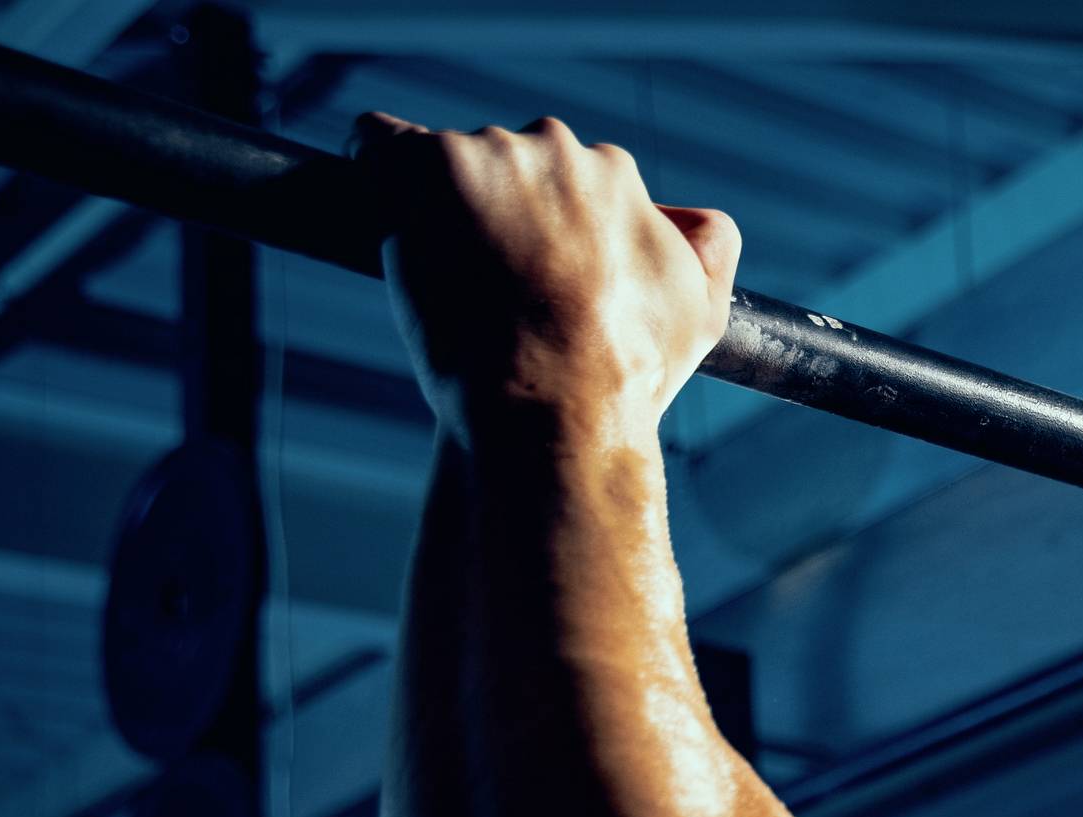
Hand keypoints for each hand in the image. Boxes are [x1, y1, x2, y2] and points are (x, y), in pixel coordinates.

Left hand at [350, 112, 740, 441]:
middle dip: (496, 210)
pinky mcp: (417, 169)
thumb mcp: (702, 312)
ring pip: (445, 161)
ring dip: (439, 207)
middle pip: (505, 162)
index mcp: (613, 172)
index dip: (548, 228)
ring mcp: (481, 154)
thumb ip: (710, 249)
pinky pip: (375, 141)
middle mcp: (551, 147)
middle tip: (488, 283)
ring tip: (447, 282)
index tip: (534, 275)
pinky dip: (372, 169)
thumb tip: (692, 217)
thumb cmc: (626, 376)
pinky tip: (381, 214)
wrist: (555, 408)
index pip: (567, 176)